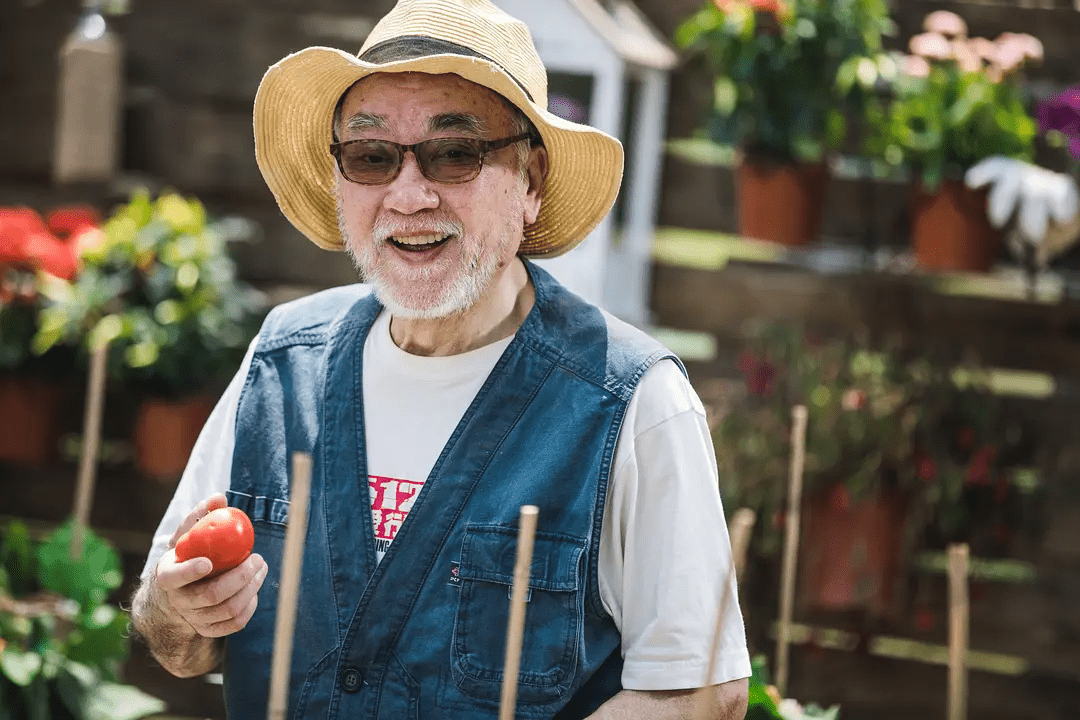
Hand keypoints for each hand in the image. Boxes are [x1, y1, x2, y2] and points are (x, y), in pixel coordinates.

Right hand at [155, 493, 267, 637]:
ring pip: (227, 609)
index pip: (175, 578)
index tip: (209, 561)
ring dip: (251, 588)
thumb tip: (219, 498)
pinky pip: (234, 623)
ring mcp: (194, 618)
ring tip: (261, 568)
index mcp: (168, 577)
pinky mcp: (208, 630)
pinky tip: (255, 589)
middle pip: (211, 595)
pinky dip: (249, 607)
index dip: (190, 571)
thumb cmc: (186, 557)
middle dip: (240, 577)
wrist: (176, 595)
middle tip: (258, 558)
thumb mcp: (185, 537)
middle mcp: (179, 601)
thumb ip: (199, 517)